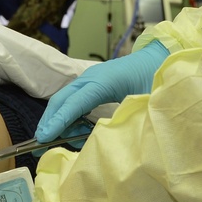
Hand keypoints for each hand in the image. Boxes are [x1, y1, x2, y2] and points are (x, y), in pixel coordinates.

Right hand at [35, 41, 169, 142]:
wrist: (161, 57)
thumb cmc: (156, 79)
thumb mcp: (145, 101)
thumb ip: (127, 119)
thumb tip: (109, 141)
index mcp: (105, 80)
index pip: (75, 101)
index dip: (59, 121)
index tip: (44, 139)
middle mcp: (93, 77)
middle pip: (62, 98)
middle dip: (50, 121)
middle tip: (40, 144)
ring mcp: (92, 78)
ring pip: (66, 100)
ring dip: (60, 120)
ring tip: (68, 140)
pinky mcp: (94, 82)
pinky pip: (74, 99)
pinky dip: (69, 115)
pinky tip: (77, 131)